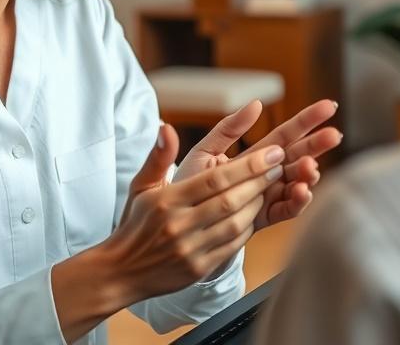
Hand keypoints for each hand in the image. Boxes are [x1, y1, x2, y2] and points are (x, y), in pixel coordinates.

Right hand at [53, 126, 284, 341]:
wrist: (120, 272)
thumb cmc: (134, 223)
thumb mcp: (141, 185)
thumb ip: (158, 155)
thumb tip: (166, 126)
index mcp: (166, 201)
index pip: (215, 180)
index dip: (248, 166)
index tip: (272, 152)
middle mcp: (179, 226)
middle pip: (230, 200)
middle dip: (260, 180)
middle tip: (280, 164)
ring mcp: (190, 250)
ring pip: (236, 223)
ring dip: (258, 203)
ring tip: (272, 185)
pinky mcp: (198, 269)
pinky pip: (233, 246)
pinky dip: (248, 227)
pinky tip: (256, 211)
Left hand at [174, 99, 341, 230]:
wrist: (173, 225)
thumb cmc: (187, 184)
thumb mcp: (205, 151)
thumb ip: (228, 129)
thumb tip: (256, 104)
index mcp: (254, 155)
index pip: (286, 134)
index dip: (308, 120)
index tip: (330, 106)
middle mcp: (266, 175)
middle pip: (298, 156)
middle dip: (318, 146)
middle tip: (335, 135)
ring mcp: (267, 197)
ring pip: (296, 183)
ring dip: (307, 175)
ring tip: (311, 168)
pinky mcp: (263, 220)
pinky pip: (285, 210)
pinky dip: (296, 201)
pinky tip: (302, 191)